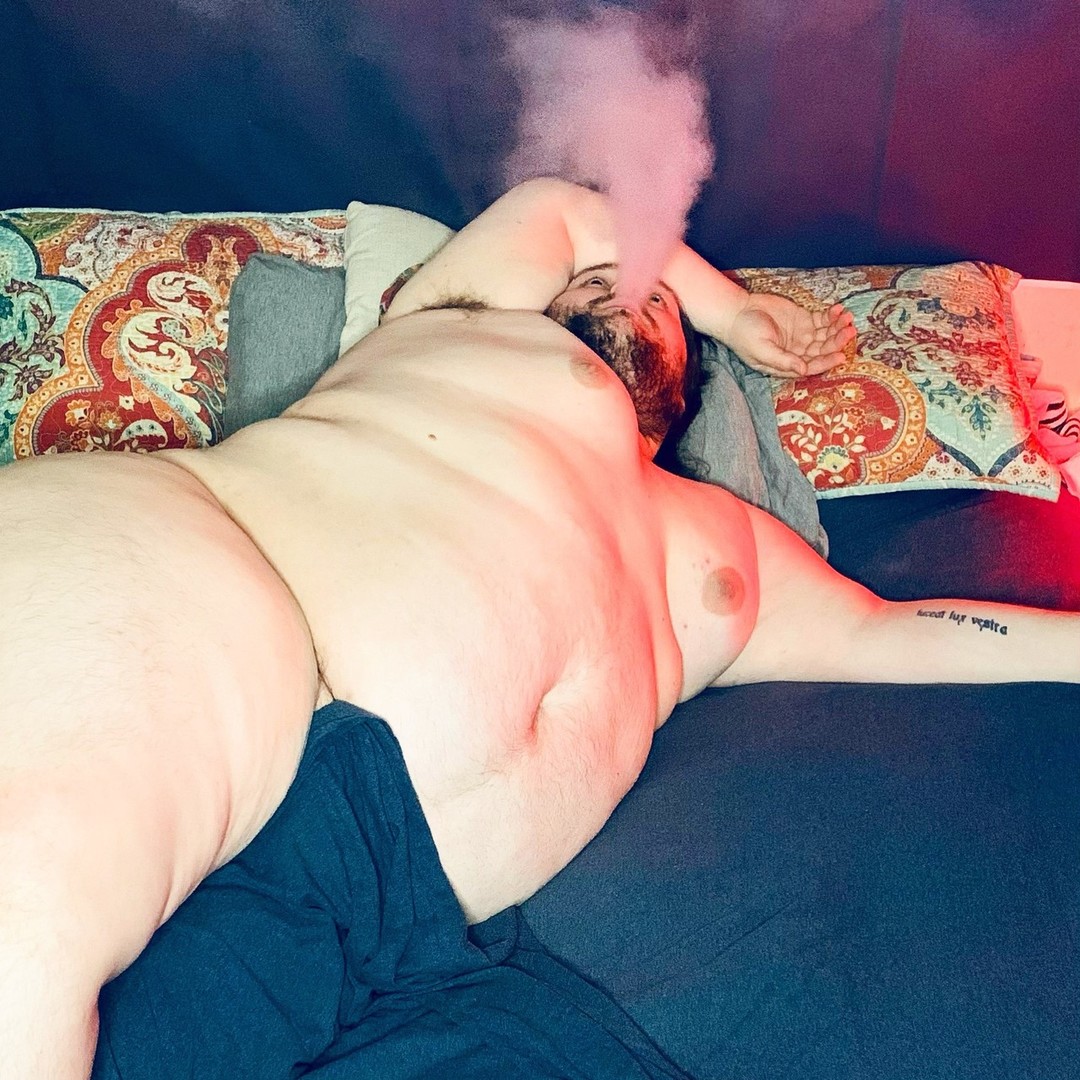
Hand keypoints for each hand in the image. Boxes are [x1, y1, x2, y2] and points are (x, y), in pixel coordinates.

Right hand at [724, 293, 855, 378]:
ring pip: (826, 335)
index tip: (840, 355)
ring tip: (847, 318)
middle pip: (823, 350)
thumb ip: (782, 360)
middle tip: (848, 332)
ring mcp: (802, 336)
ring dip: (837, 328)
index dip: (827, 362)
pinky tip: (838, 310)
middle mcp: (798, 352)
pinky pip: (822, 320)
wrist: (737, 312)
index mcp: (788, 364)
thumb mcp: (761, 350)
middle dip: (836, 342)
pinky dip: (831, 316)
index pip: (812, 366)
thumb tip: (803, 370)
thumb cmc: (744, 335)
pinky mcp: (803, 320)